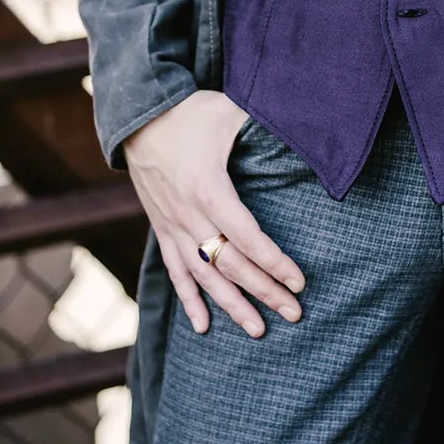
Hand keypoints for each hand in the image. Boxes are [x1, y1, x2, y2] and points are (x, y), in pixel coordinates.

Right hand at [121, 90, 304, 337]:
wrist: (137, 116)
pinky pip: (175, 271)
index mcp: (208, 189)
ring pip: (204, 276)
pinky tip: (203, 326)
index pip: (247, 238)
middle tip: (294, 314)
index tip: (299, 282)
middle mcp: (188, 215)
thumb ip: (263, 127)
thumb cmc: (191, 113)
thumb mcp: (229, 112)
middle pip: (230, 265)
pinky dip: (189, 300)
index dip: (274, 263)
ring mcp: (172, 226)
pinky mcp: (162, 229)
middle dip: (264, 291)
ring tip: (258, 330)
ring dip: (231, 305)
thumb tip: (306, 132)